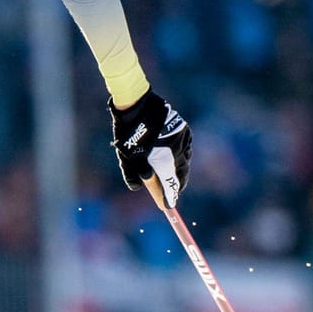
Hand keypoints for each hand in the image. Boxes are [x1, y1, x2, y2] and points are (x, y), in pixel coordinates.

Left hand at [109, 89, 190, 206]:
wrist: (137, 106)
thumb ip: (132, 175)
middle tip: (172, 192)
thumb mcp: (127, 157)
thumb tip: (137, 186)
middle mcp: (178, 150)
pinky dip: (181, 155)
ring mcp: (182, 138)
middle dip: (177, 184)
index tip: (168, 205)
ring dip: (180, 169)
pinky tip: (176, 158)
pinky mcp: (183, 129)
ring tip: (174, 177)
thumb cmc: (129, 134)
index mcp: (165, 159)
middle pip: (181, 173)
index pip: (171, 183)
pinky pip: (186, 147)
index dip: (170, 196)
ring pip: (185, 159)